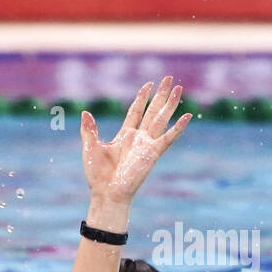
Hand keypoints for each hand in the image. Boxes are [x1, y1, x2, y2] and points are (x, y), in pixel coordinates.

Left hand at [81, 76, 190, 204]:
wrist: (106, 193)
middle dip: (160, 95)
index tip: (148, 84)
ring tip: (178, 88)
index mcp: (124, 135)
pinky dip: (177, 128)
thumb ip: (89, 130)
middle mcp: (138, 138)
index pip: (136, 111)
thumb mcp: (90, 148)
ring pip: (161, 119)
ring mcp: (147, 145)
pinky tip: (187, 116)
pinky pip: (168, 138)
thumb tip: (85, 113)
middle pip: (152, 111)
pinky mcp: (153, 153)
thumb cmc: (98, 175)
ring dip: (170, 104)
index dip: (142, 97)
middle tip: (169, 79)